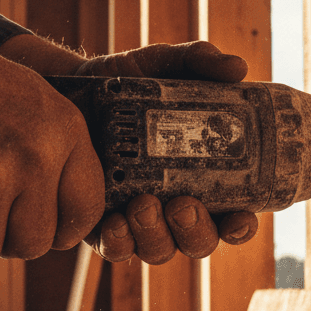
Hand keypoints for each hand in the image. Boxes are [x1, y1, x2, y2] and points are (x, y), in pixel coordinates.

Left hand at [0, 36, 260, 263]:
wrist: (70, 88)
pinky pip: (115, 249)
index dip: (240, 226)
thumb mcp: (162, 65)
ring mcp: (139, 220)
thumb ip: (199, 61)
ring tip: (143, 205)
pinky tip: (114, 222)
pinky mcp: (101, 226)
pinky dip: (119, 242)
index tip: (240, 218)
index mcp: (203, 178)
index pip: (233, 215)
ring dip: (157, 236)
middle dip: (196, 231)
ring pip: (159, 250)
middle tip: (183, 205)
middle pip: (198, 241)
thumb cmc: (127, 82)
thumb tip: (237, 67)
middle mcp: (174, 206)